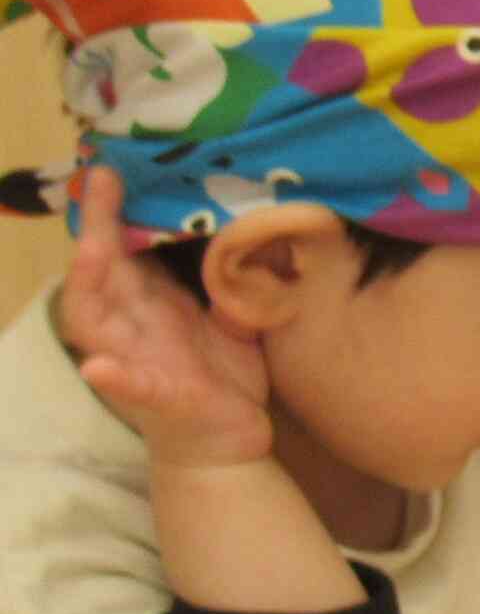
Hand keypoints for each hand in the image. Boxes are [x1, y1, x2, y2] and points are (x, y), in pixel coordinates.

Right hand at [59, 168, 272, 470]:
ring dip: (90, 286)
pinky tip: (99, 366)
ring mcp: (138, 363)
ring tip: (90, 251)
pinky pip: (131, 387)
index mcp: (149, 306)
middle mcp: (133, 329)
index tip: (110, 167)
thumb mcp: (237, 319)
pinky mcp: (160, 400)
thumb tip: (256, 231)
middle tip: (99, 182)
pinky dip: (115, 376)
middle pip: (100, 274)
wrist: (229, 446)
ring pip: (96, 323)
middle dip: (95, 228)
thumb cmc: (225, 377)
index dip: (112, 213)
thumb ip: (236, 279)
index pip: (122, 251)